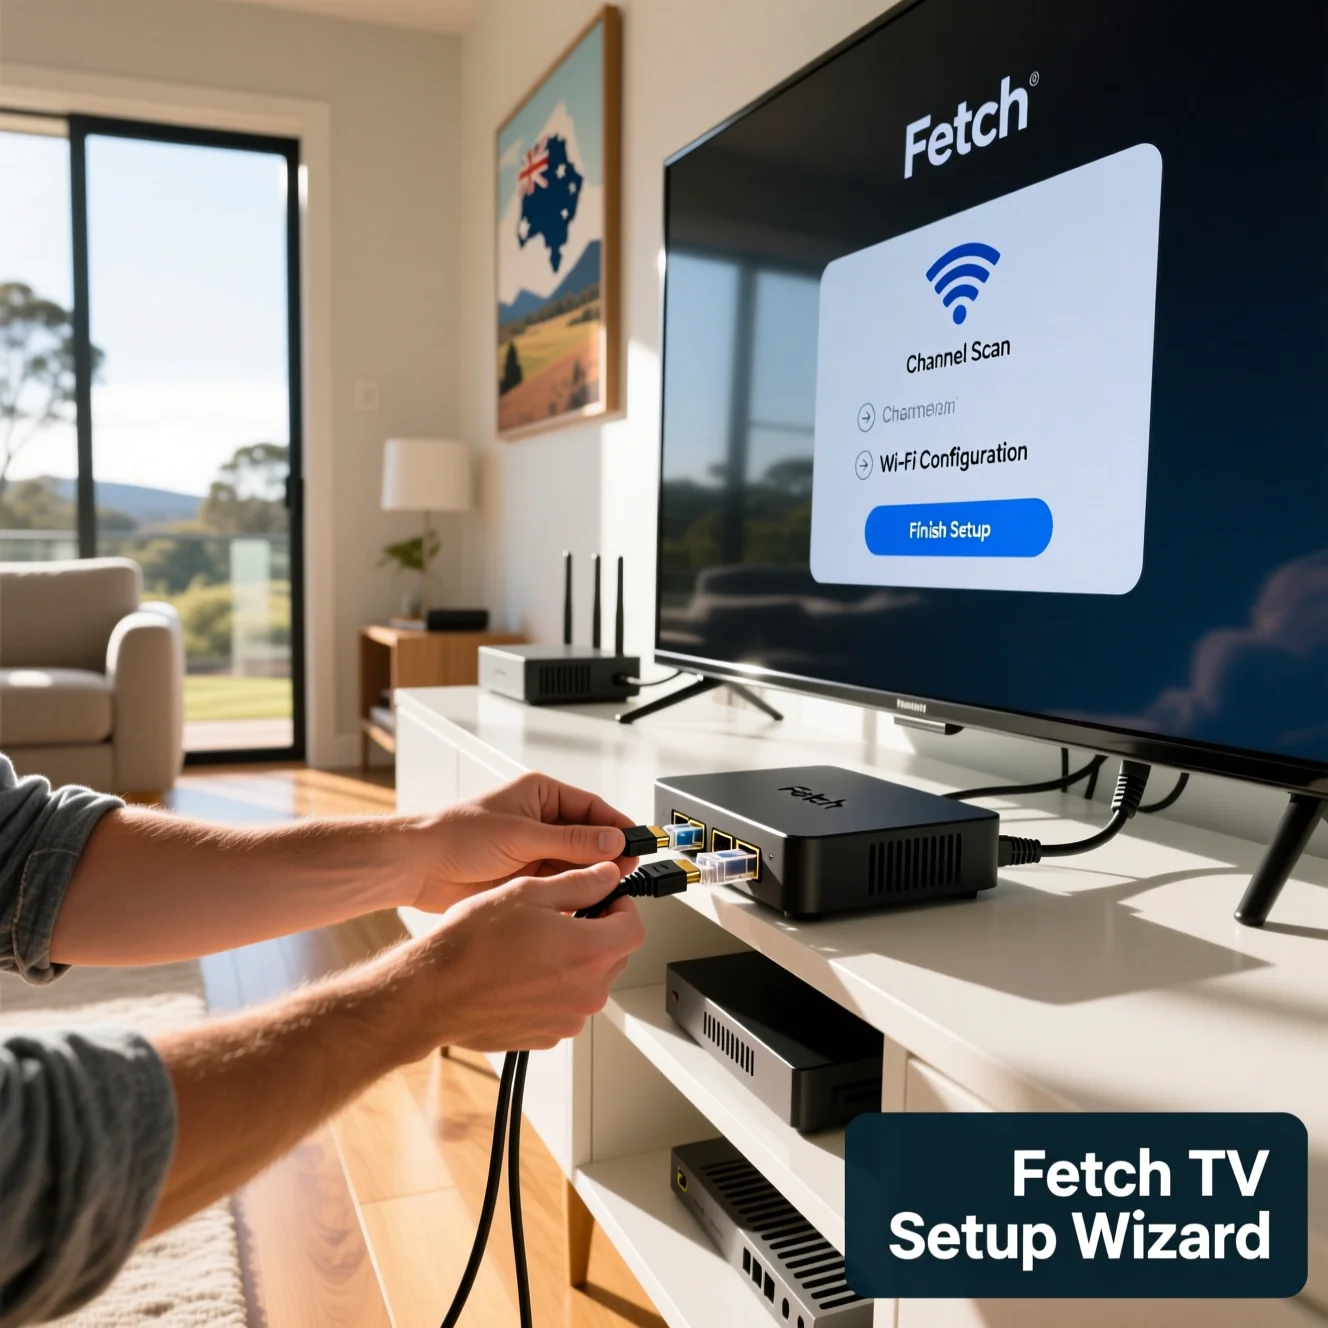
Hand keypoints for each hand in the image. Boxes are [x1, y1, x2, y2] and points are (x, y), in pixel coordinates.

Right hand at [394, 861, 644, 1052]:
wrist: (432, 993)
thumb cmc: (472, 944)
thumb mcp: (527, 893)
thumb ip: (578, 884)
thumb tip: (607, 876)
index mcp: (589, 952)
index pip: (635, 928)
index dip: (622, 907)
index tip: (604, 899)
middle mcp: (587, 992)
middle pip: (615, 955)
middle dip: (598, 933)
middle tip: (564, 918)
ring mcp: (568, 1019)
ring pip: (590, 982)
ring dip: (575, 962)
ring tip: (534, 947)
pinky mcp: (548, 1035)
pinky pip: (566, 1005)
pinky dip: (555, 989)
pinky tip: (522, 973)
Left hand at [406, 771, 638, 911]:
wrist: (418, 867)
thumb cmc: (455, 835)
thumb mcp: (521, 834)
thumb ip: (570, 840)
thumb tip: (611, 840)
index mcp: (540, 795)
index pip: (591, 808)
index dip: (616, 826)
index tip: (638, 842)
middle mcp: (539, 821)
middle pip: (588, 837)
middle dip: (607, 854)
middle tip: (627, 871)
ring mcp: (533, 851)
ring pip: (576, 863)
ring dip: (591, 875)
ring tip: (609, 888)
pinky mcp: (525, 878)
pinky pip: (559, 884)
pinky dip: (573, 892)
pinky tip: (584, 899)